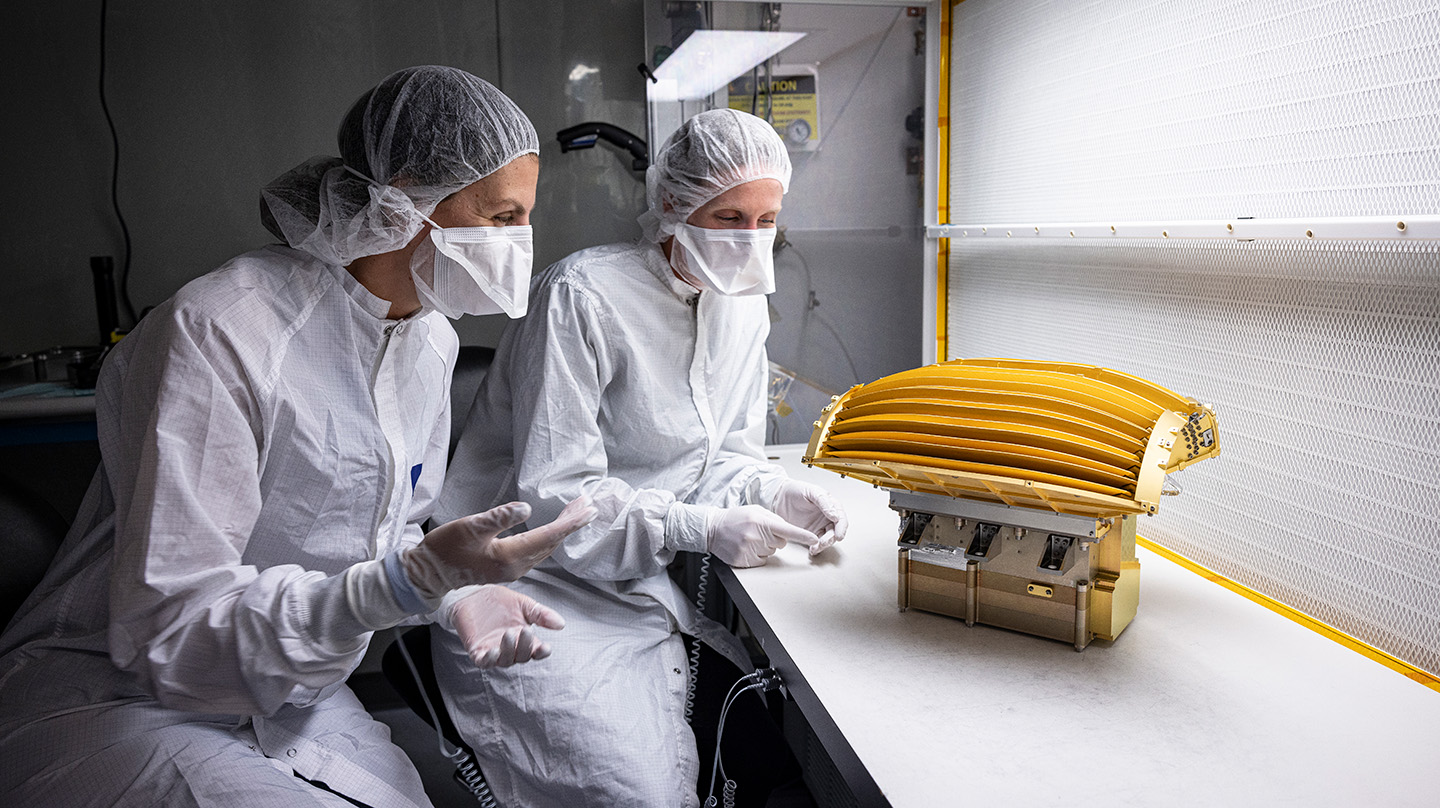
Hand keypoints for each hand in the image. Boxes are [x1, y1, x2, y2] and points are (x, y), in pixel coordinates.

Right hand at [403, 497, 596, 600]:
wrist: (428, 574)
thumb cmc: (444, 548)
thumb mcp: (469, 527)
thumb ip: (499, 517)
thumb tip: (528, 508)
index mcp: (510, 556)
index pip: (549, 536)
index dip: (570, 522)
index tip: (588, 509)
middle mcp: (516, 567)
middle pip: (552, 542)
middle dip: (571, 524)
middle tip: (587, 505)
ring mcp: (512, 570)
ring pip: (545, 548)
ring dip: (562, 530)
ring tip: (575, 512)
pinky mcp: (506, 569)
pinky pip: (536, 552)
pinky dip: (549, 538)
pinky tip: (552, 530)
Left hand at [449, 585, 565, 667]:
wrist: (474, 595)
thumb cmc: (499, 601)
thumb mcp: (524, 604)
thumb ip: (541, 614)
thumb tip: (561, 624)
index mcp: (524, 638)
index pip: (536, 651)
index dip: (542, 652)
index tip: (546, 647)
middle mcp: (510, 648)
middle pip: (522, 657)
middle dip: (524, 646)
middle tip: (525, 630)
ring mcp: (494, 651)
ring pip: (505, 661)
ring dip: (509, 651)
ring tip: (508, 634)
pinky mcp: (478, 651)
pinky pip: (485, 662)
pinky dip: (490, 659)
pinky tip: (493, 651)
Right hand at [706, 505, 814, 567]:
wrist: (713, 529)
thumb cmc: (735, 518)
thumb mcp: (756, 511)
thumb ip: (773, 518)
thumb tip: (787, 529)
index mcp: (761, 521)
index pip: (787, 530)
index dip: (802, 536)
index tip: (814, 539)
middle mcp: (757, 536)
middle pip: (781, 543)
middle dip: (774, 539)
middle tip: (759, 532)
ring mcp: (750, 550)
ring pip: (771, 553)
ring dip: (764, 547)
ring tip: (750, 539)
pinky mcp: (745, 561)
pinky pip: (762, 561)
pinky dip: (757, 556)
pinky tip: (746, 547)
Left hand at [770, 480, 847, 555]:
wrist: (779, 497)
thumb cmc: (795, 490)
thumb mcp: (811, 491)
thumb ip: (824, 501)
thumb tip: (835, 515)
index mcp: (830, 505)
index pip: (841, 517)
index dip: (842, 527)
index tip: (838, 535)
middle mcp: (826, 516)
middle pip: (836, 530)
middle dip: (832, 538)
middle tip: (824, 542)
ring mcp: (819, 525)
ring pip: (827, 538)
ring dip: (824, 544)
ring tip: (817, 546)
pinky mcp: (809, 533)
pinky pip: (816, 542)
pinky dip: (816, 547)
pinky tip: (813, 549)